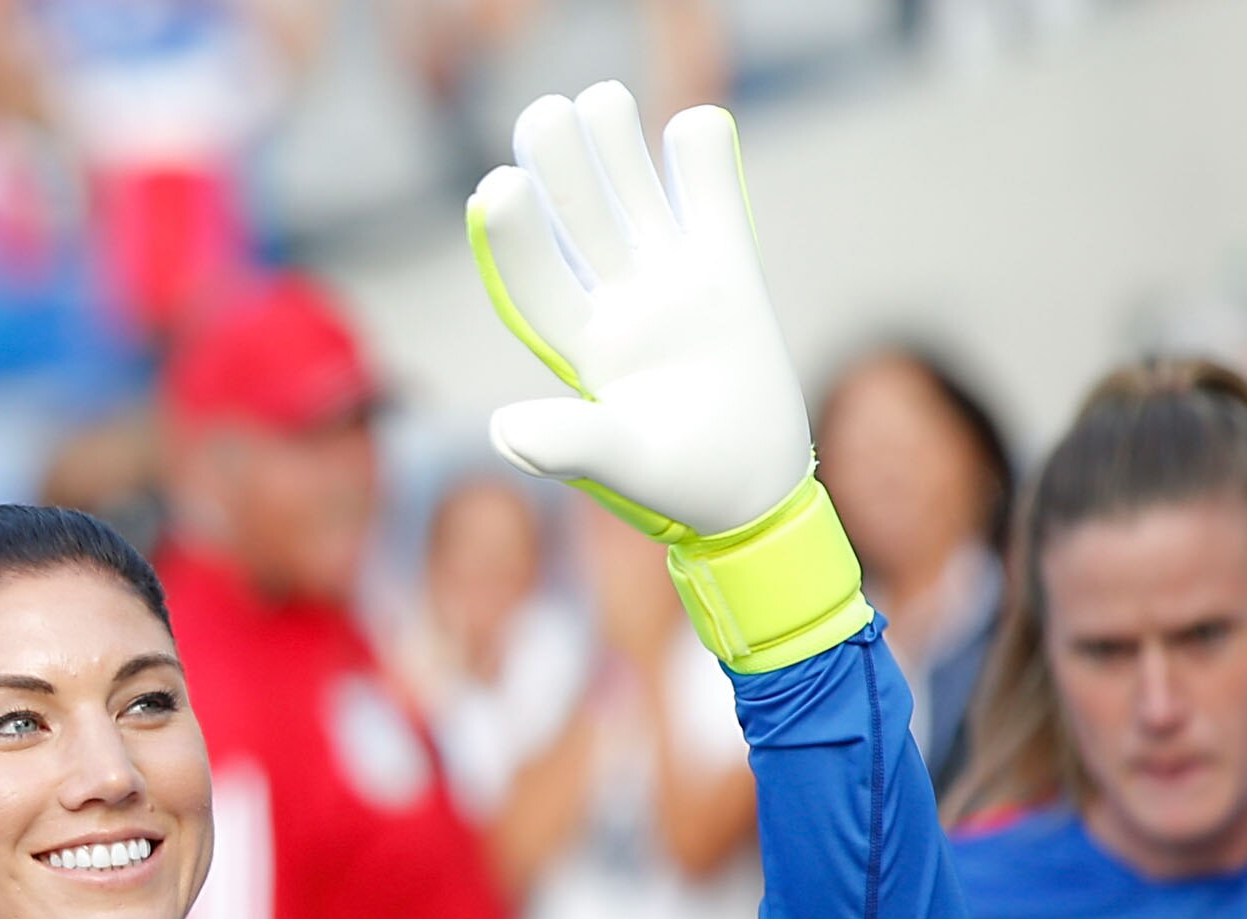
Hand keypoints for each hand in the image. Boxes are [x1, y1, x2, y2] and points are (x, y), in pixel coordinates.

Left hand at [469, 82, 869, 673]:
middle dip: (562, 173)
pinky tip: (695, 124)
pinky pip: (713, 211)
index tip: (495, 190)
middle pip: (581, 226)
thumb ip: (570, 444)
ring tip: (601, 97)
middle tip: (544, 115)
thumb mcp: (625, 466)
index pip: (539, 282)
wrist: (751, 493)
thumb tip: (501, 430)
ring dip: (618, 153)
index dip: (516, 240)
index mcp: (582, 352)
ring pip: (636, 205)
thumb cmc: (681, 490)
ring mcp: (672, 289)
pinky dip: (706, 168)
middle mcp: (617, 310)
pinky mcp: (729, 278)